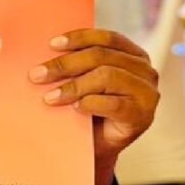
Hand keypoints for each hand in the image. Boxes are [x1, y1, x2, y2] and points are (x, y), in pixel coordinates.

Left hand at [28, 30, 159, 184]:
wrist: (99, 146)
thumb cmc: (89, 108)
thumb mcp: (84, 79)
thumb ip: (77, 63)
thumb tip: (46, 53)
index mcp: (134, 55)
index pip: (107, 38)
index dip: (79, 38)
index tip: (51, 44)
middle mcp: (145, 70)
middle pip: (101, 56)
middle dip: (65, 65)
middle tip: (37, 75)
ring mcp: (147, 94)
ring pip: (106, 76)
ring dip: (73, 86)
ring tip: (49, 97)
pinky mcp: (142, 116)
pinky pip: (113, 104)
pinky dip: (89, 103)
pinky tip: (74, 108)